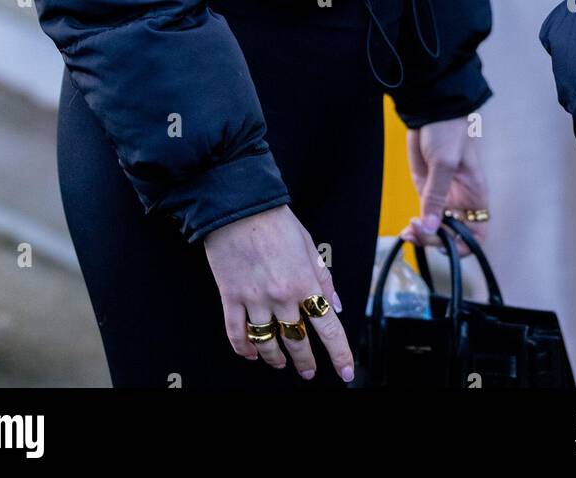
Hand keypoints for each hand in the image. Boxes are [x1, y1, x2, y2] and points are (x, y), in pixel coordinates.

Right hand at [203, 204, 354, 382]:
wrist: (239, 204)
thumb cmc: (275, 220)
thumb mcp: (308, 244)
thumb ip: (322, 277)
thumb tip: (334, 305)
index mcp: (304, 281)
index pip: (328, 327)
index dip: (339, 353)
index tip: (345, 371)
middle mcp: (281, 295)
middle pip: (297, 341)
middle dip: (306, 361)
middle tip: (309, 371)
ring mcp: (254, 298)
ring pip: (267, 342)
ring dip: (275, 358)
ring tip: (280, 363)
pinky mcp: (230, 297)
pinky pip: (236, 333)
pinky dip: (244, 348)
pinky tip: (251, 353)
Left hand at [399, 118, 488, 258]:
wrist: (428, 109)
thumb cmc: (447, 130)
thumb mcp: (444, 163)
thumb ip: (437, 196)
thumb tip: (431, 227)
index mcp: (475, 196)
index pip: (477, 233)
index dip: (465, 245)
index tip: (445, 245)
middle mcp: (460, 200)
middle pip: (454, 235)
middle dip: (437, 240)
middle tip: (419, 233)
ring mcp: (442, 195)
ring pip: (437, 228)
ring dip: (424, 236)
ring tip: (409, 233)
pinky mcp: (425, 188)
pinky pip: (423, 215)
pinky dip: (416, 225)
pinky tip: (408, 228)